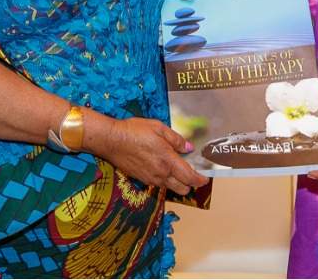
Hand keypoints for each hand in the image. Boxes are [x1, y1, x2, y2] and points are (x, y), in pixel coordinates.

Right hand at [86, 113, 208, 195]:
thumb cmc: (134, 131)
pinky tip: (161, 167)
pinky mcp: (142, 179)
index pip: (190, 178)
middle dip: (190, 183)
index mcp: (168, 161)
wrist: (111, 140)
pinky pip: (158, 184)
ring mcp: (150, 179)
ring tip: (176, 168)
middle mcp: (160, 174)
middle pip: (183, 189)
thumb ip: (176, 140)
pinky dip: (165, 180)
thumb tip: (189, 148)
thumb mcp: (159, 128)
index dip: (200, 180)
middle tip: (192, 172)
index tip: (205, 178)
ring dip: (177, 182)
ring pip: (170, 188)